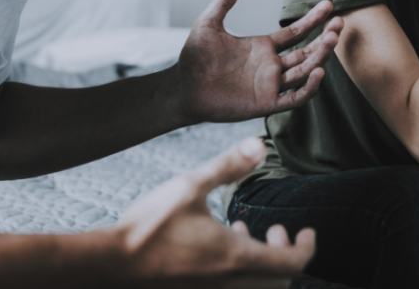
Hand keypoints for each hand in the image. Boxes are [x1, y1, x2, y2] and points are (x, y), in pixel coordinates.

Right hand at [113, 137, 314, 287]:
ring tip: (241, 229)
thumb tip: (259, 144)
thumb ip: (227, 166)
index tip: (308, 231)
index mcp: (236, 257)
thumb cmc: (150, 225)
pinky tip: (217, 244)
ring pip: (257, 288)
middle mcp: (231, 284)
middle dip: (284, 254)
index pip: (292, 263)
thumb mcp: (189, 187)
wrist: (111, 264)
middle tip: (275, 229)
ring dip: (261, 262)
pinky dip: (239, 271)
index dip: (307, 247)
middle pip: (279, 281)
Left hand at [173, 0, 342, 123]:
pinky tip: (319, 71)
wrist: (183, 87)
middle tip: (340, 23)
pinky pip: (295, 98)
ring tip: (332, 39)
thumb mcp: (210, 22)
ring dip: (320, 57)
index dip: (313, 20)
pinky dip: (309, 87)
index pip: (296, 33)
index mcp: (263, 47)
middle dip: (325, 38)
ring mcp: (270, 85)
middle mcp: (271, 66)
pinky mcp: (266, 103)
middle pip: (307, 52)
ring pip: (305, 72)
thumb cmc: (194, 57)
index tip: (329, 5)